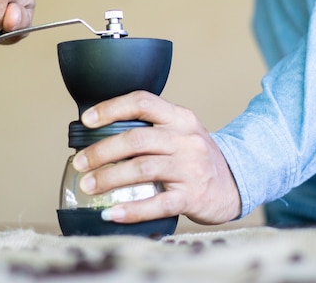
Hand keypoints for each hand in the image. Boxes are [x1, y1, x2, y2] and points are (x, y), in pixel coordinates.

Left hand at [73, 91, 240, 224]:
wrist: (236, 183)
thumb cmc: (196, 158)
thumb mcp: (180, 133)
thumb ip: (150, 129)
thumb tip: (99, 136)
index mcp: (180, 118)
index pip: (142, 102)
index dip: (111, 108)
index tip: (87, 120)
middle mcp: (186, 139)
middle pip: (136, 138)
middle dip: (101, 151)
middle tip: (79, 163)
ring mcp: (191, 168)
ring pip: (143, 169)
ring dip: (109, 178)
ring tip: (88, 186)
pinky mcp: (193, 197)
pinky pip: (158, 203)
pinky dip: (132, 210)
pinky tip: (112, 214)